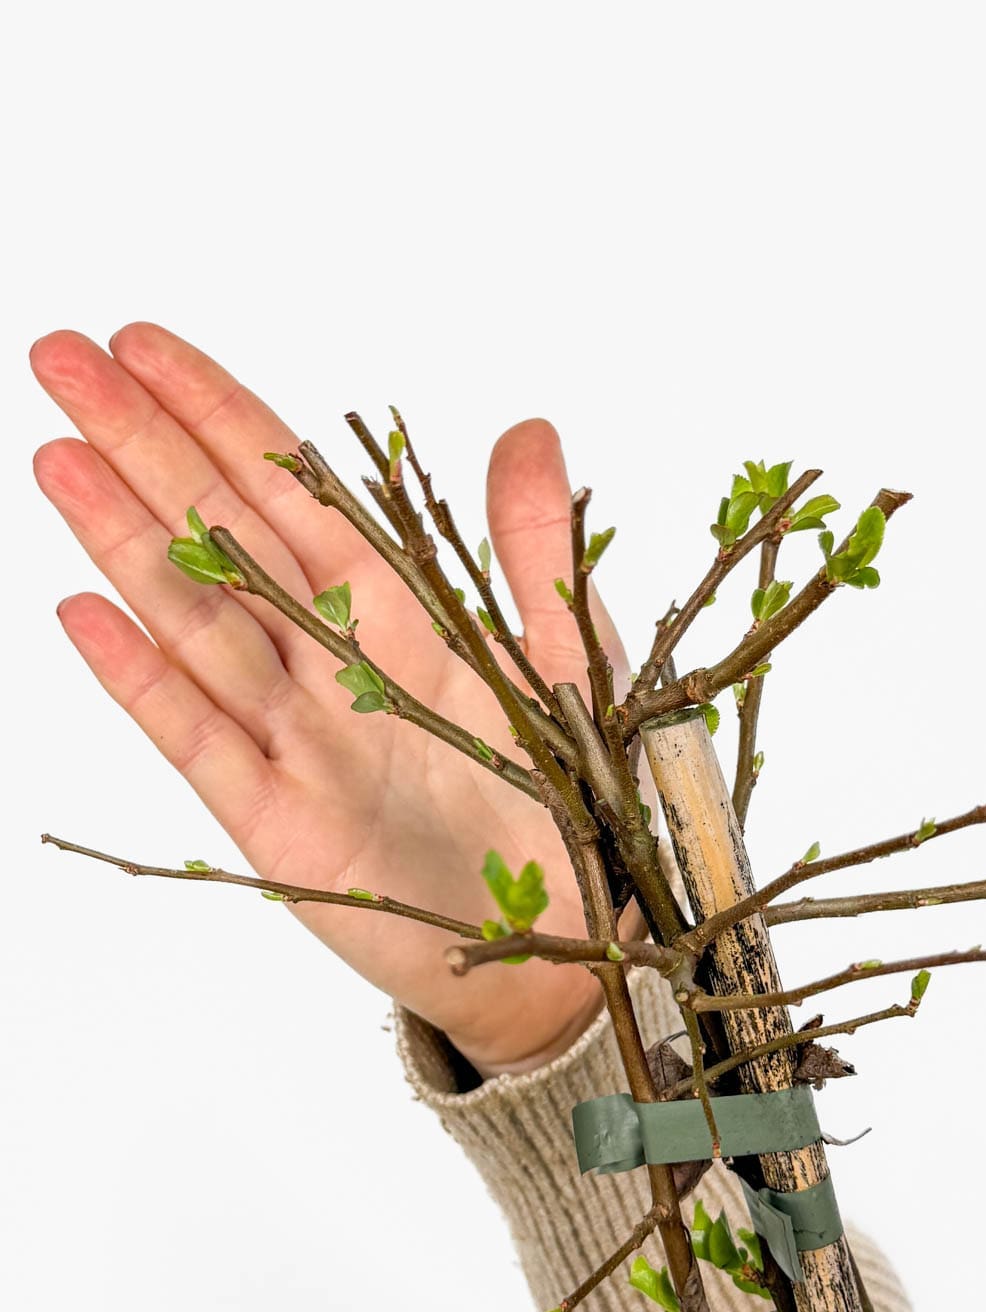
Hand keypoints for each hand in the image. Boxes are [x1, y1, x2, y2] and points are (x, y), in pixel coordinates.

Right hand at [31, 324, 630, 1076]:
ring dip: (127, 543)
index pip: (291, 494)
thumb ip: (533, 550)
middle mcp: (335, 666)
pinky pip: (207, 744)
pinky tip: (85, 613)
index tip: (146, 347)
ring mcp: (302, 743)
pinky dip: (148, 683)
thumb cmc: (573, 797)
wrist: (574, 939)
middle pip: (225, 539)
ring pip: (200, 626)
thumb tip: (528, 428)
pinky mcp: (283, 830)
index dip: (220, 418)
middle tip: (61, 359)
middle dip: (145, 447)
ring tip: (59, 459)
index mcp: (402, 614)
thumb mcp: (570, 658)